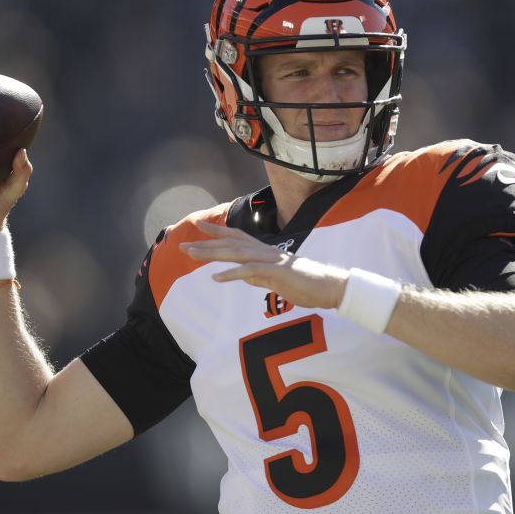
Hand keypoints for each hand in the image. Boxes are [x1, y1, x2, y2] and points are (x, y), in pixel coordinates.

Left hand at [181, 220, 348, 309]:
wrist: (330, 287)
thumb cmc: (306, 285)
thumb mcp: (277, 281)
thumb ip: (260, 277)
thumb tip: (245, 278)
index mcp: (266, 253)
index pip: (237, 238)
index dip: (218, 232)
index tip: (199, 226)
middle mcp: (266, 252)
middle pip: (231, 244)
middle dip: (206, 243)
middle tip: (183, 243)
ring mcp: (271, 261)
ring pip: (236, 253)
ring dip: (212, 254)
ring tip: (192, 255)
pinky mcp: (276, 273)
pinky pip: (250, 272)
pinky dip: (232, 274)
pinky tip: (216, 278)